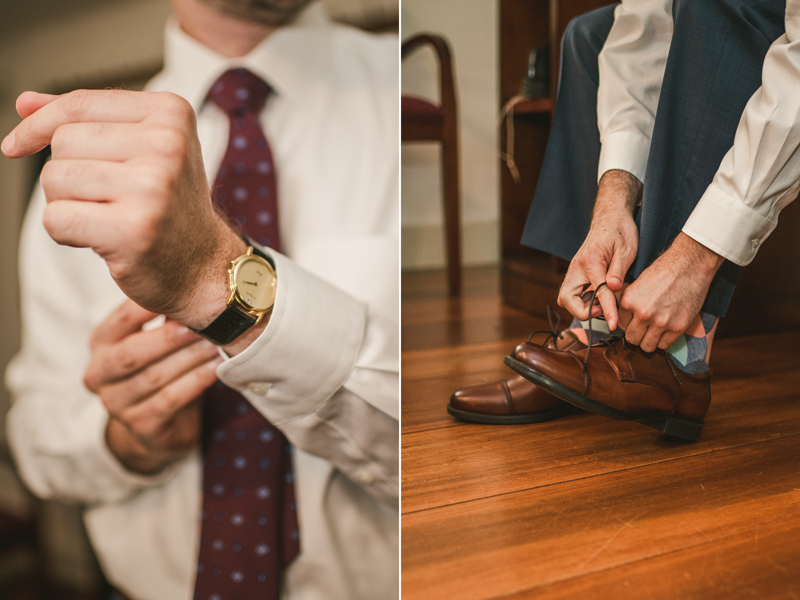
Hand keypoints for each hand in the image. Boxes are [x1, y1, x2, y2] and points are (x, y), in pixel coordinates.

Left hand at [1, 90, 244, 329]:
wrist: (204, 265)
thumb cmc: (170, 207)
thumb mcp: (143, 149)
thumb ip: (88, 121)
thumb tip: (24, 102)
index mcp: (171, 114)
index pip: (79, 105)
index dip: (39, 123)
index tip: (17, 144)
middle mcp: (167, 145)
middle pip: (63, 142)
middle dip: (68, 173)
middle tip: (109, 197)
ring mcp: (153, 187)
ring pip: (54, 179)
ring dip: (67, 204)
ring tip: (108, 217)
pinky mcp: (134, 229)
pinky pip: (56, 219)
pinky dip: (67, 234)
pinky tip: (102, 239)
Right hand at [83, 300, 222, 473]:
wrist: (162, 424)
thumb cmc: (163, 367)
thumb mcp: (161, 339)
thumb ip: (170, 316)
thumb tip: (199, 285)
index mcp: (101, 341)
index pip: (124, 318)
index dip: (153, 305)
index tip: (186, 293)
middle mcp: (99, 372)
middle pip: (133, 353)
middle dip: (172, 338)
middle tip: (205, 325)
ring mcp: (115, 402)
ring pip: (154, 377)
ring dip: (190, 359)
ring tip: (219, 345)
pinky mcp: (139, 425)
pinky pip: (169, 400)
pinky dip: (195, 382)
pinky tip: (216, 370)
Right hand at [557, 170, 640, 330]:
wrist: (611, 217)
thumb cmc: (620, 231)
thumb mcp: (626, 250)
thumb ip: (618, 271)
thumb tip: (614, 289)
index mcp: (590, 261)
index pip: (597, 292)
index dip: (607, 311)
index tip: (612, 325)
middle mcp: (577, 267)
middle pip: (566, 299)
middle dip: (582, 311)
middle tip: (603, 308)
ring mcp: (574, 270)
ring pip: (567, 298)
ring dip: (582, 306)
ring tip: (604, 302)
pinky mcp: (576, 273)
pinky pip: (573, 293)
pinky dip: (583, 300)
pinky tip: (600, 296)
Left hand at [618, 233, 723, 351]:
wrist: (689, 265)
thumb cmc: (664, 270)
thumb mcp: (637, 284)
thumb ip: (630, 303)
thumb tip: (622, 319)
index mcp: (629, 301)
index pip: (620, 324)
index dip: (628, 323)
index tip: (635, 321)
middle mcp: (642, 314)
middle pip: (631, 339)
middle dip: (636, 335)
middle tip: (643, 330)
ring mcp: (660, 322)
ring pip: (647, 346)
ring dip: (649, 341)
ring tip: (655, 332)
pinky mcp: (678, 327)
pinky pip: (664, 345)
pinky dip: (664, 341)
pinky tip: (666, 331)